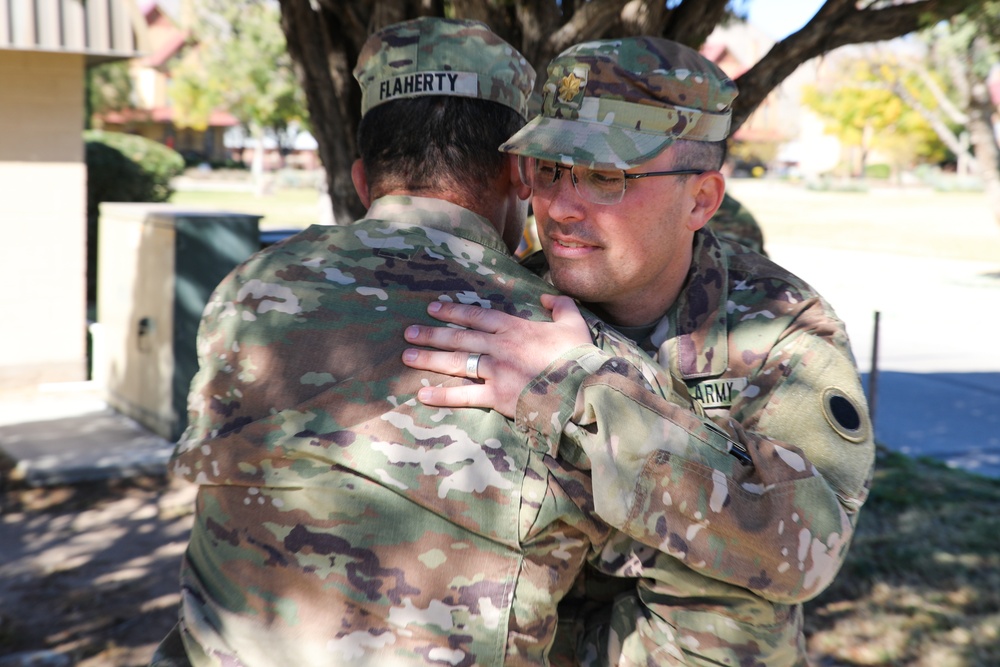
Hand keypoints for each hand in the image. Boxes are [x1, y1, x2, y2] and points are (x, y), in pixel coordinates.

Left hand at [402, 294, 591, 417]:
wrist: (582, 387)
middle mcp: (500, 346)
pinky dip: (443, 395)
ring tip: (406, 357)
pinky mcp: (497, 396)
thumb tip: (548, 297)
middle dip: (431, 334)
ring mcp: (496, 371)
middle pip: (459, 337)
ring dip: (430, 358)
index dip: (453, 311)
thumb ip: (560, 306)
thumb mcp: (574, 323)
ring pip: (456, 362)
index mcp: (515, 328)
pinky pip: (465, 395)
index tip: (432, 308)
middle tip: (408, 332)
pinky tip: (422, 394)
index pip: (477, 316)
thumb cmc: (579, 356)